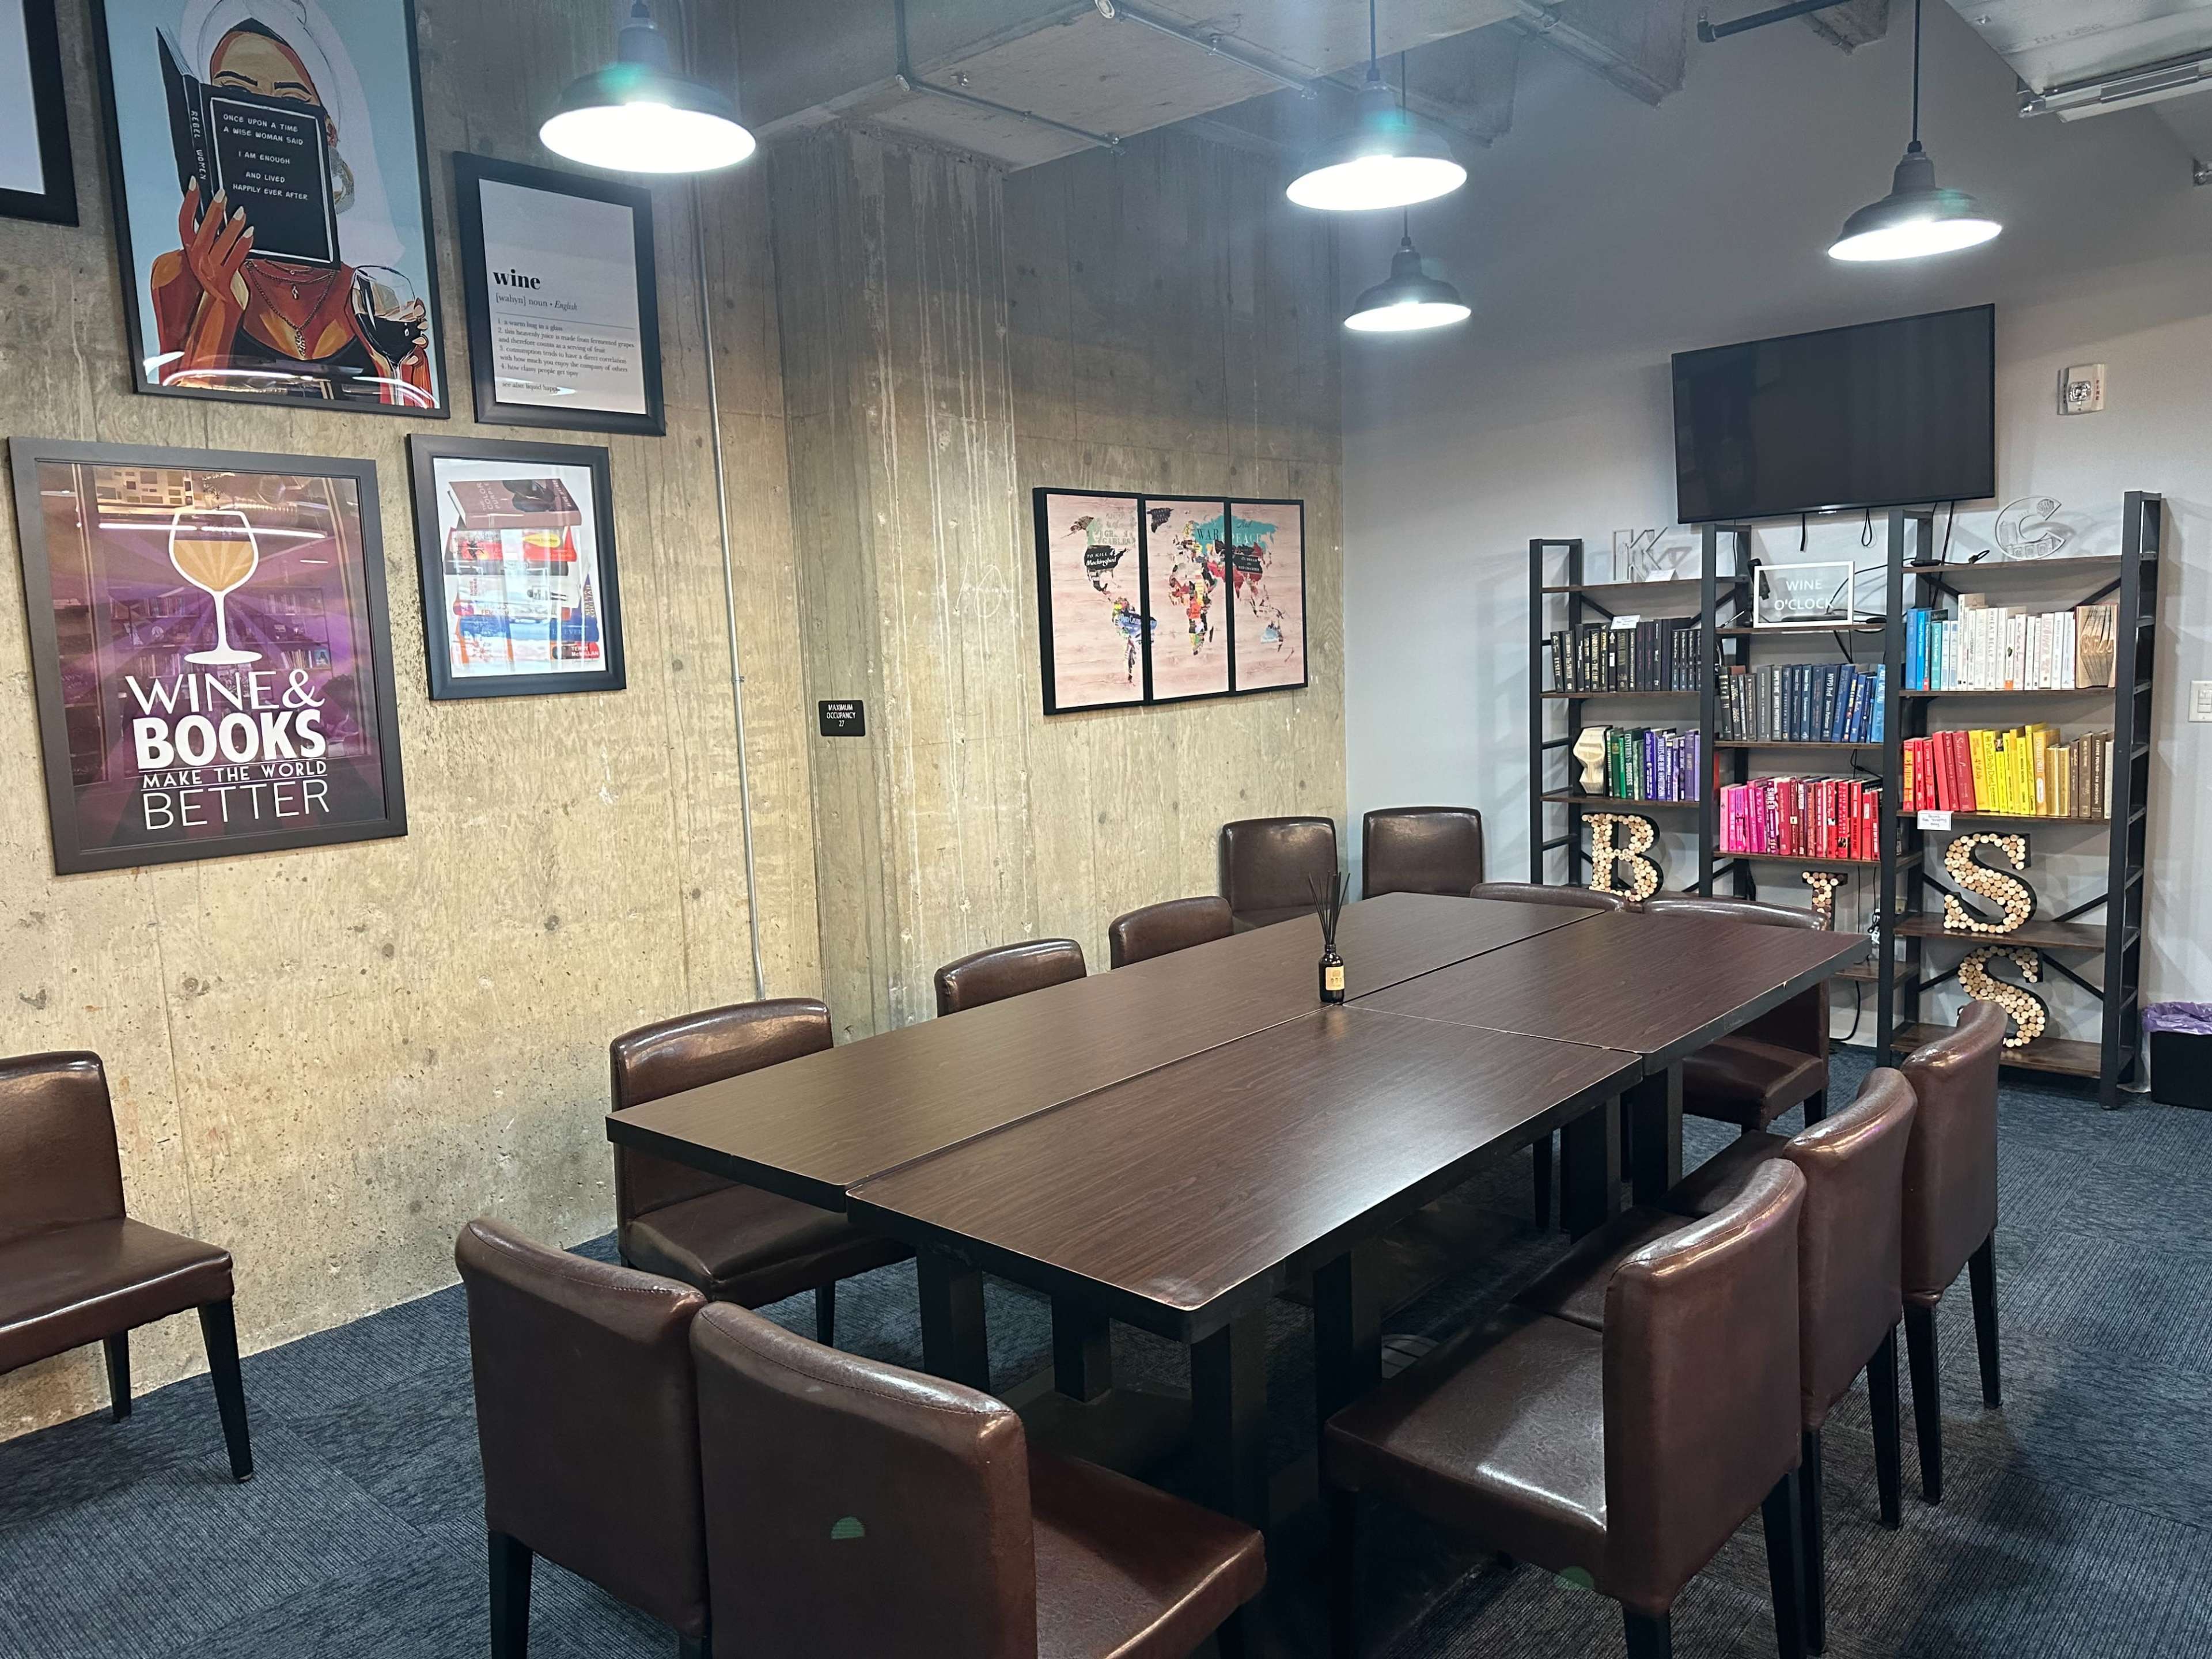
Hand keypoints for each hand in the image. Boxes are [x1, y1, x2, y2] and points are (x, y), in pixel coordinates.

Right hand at [177, 180, 251, 312]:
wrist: (217, 312)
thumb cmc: (215, 284)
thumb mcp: (207, 259)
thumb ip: (209, 241)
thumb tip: (217, 217)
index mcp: (190, 252)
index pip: (185, 222)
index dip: (188, 203)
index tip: (194, 184)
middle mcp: (197, 260)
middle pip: (203, 230)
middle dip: (213, 210)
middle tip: (222, 194)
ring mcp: (210, 271)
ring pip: (220, 244)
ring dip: (231, 227)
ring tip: (241, 212)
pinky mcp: (224, 282)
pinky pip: (234, 260)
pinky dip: (242, 246)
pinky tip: (251, 234)